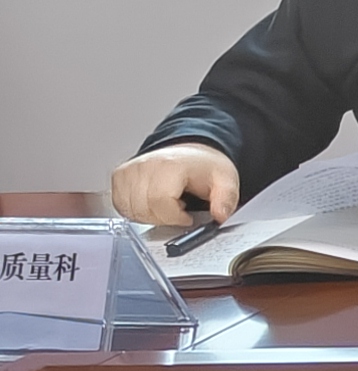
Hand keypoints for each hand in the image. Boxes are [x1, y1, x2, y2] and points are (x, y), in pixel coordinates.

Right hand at [110, 143, 238, 230]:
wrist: (189, 153)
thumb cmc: (202, 166)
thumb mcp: (226, 180)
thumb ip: (226, 199)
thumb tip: (221, 216)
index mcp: (170, 165)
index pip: (160, 201)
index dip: (174, 216)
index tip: (186, 216)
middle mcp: (145, 165)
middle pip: (144, 208)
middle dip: (164, 218)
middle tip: (178, 209)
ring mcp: (129, 170)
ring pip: (131, 209)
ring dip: (150, 216)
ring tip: (167, 204)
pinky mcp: (118, 177)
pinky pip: (121, 205)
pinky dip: (136, 211)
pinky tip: (151, 204)